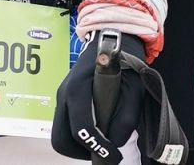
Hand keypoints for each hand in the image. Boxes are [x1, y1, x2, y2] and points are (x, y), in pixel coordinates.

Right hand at [52, 32, 150, 162]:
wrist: (109, 41)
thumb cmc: (123, 62)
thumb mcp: (134, 87)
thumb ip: (126, 116)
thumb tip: (116, 142)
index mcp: (79, 88)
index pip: (81, 126)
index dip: (97, 146)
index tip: (113, 155)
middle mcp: (64, 94)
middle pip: (61, 138)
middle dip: (81, 151)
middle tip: (103, 151)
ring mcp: (61, 98)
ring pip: (60, 136)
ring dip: (78, 146)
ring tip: (99, 143)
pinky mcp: (63, 102)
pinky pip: (64, 127)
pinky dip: (76, 137)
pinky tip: (94, 132)